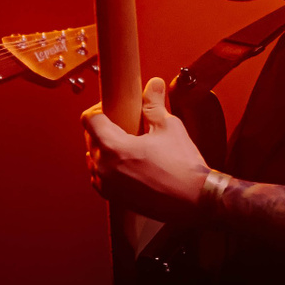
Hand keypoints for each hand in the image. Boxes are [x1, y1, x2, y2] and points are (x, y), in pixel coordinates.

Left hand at [82, 77, 213, 222]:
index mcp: (113, 147)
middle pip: (90, 138)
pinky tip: (124, 163)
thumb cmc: (183, 166)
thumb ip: (154, 104)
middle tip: (123, 122)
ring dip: (103, 148)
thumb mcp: (168, 127)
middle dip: (103, 127)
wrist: (195, 200)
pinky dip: (106, 167)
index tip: (113, 107)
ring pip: (93, 159)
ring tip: (125, 142)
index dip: (98, 109)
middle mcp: (104, 168)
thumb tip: (153, 84)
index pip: (89, 120)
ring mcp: (107, 185)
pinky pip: (99, 178)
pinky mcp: (114, 198)